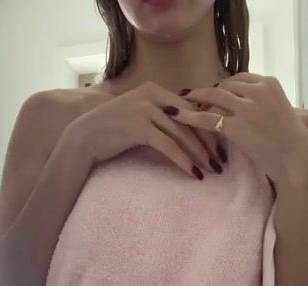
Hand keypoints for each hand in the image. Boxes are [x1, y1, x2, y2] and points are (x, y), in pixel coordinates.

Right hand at [67, 81, 223, 179]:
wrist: (85, 137)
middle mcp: (153, 95)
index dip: (209, 126)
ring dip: (200, 155)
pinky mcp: (140, 128)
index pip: (191, 107)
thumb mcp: (141, 116)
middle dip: (210, 142)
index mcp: (156, 90)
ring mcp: (146, 110)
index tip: (221, 144)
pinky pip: (170, 147)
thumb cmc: (114, 130)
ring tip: (212, 170)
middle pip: (191, 120)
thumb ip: (162, 116)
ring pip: (183, 134)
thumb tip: (188, 128)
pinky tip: (194, 174)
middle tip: (222, 160)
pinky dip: (184, 162)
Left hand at [170, 73, 307, 183]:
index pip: (239, 78)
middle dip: (207, 92)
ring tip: (180, 102)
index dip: (223, 86)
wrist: (297, 159)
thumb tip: (247, 108)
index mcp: (269, 83)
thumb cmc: (292, 142)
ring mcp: (246, 107)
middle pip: (223, 85)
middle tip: (191, 97)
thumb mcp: (280, 113)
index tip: (212, 92)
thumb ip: (264, 104)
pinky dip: (188, 115)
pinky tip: (176, 115)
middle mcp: (257, 90)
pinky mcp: (236, 126)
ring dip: (195, 99)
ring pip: (212, 96)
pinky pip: (207, 117)